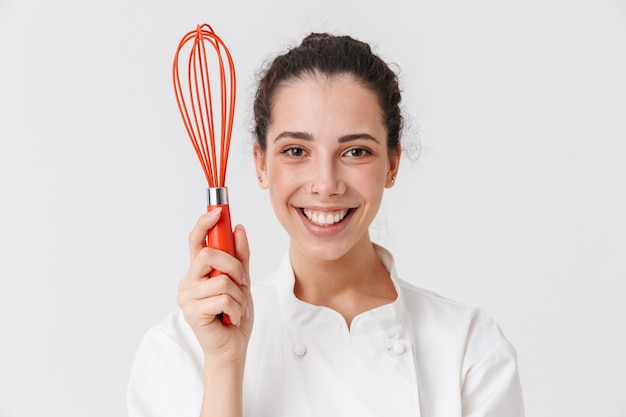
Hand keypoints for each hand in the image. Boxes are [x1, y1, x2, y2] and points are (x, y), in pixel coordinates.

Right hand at [177, 209, 252, 363]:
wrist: (233, 346)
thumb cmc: (234, 314)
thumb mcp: (242, 280)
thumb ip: (240, 256)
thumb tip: (238, 229)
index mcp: (198, 272)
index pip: (196, 241)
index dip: (204, 224)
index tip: (217, 212)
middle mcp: (188, 282)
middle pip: (209, 255)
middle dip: (234, 266)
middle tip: (243, 281)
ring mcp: (188, 297)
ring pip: (221, 280)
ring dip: (238, 294)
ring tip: (237, 307)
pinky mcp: (192, 312)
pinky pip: (223, 298)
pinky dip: (236, 308)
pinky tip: (232, 318)